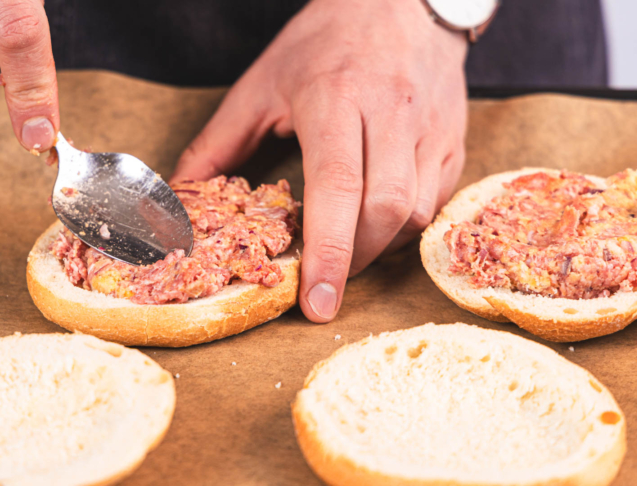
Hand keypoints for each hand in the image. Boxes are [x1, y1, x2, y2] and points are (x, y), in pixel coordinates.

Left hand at [172, 0, 468, 322]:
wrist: (402, 0)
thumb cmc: (325, 41)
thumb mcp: (262, 82)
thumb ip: (219, 141)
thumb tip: (183, 193)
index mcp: (335, 98)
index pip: (338, 188)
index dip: (328, 253)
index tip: (315, 304)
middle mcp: (390, 114)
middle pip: (385, 212)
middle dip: (352, 261)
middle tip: (325, 280)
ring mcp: (430, 128)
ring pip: (415, 214)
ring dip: (379, 246)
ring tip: (348, 246)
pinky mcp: (453, 141)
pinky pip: (436, 204)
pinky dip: (404, 227)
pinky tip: (377, 220)